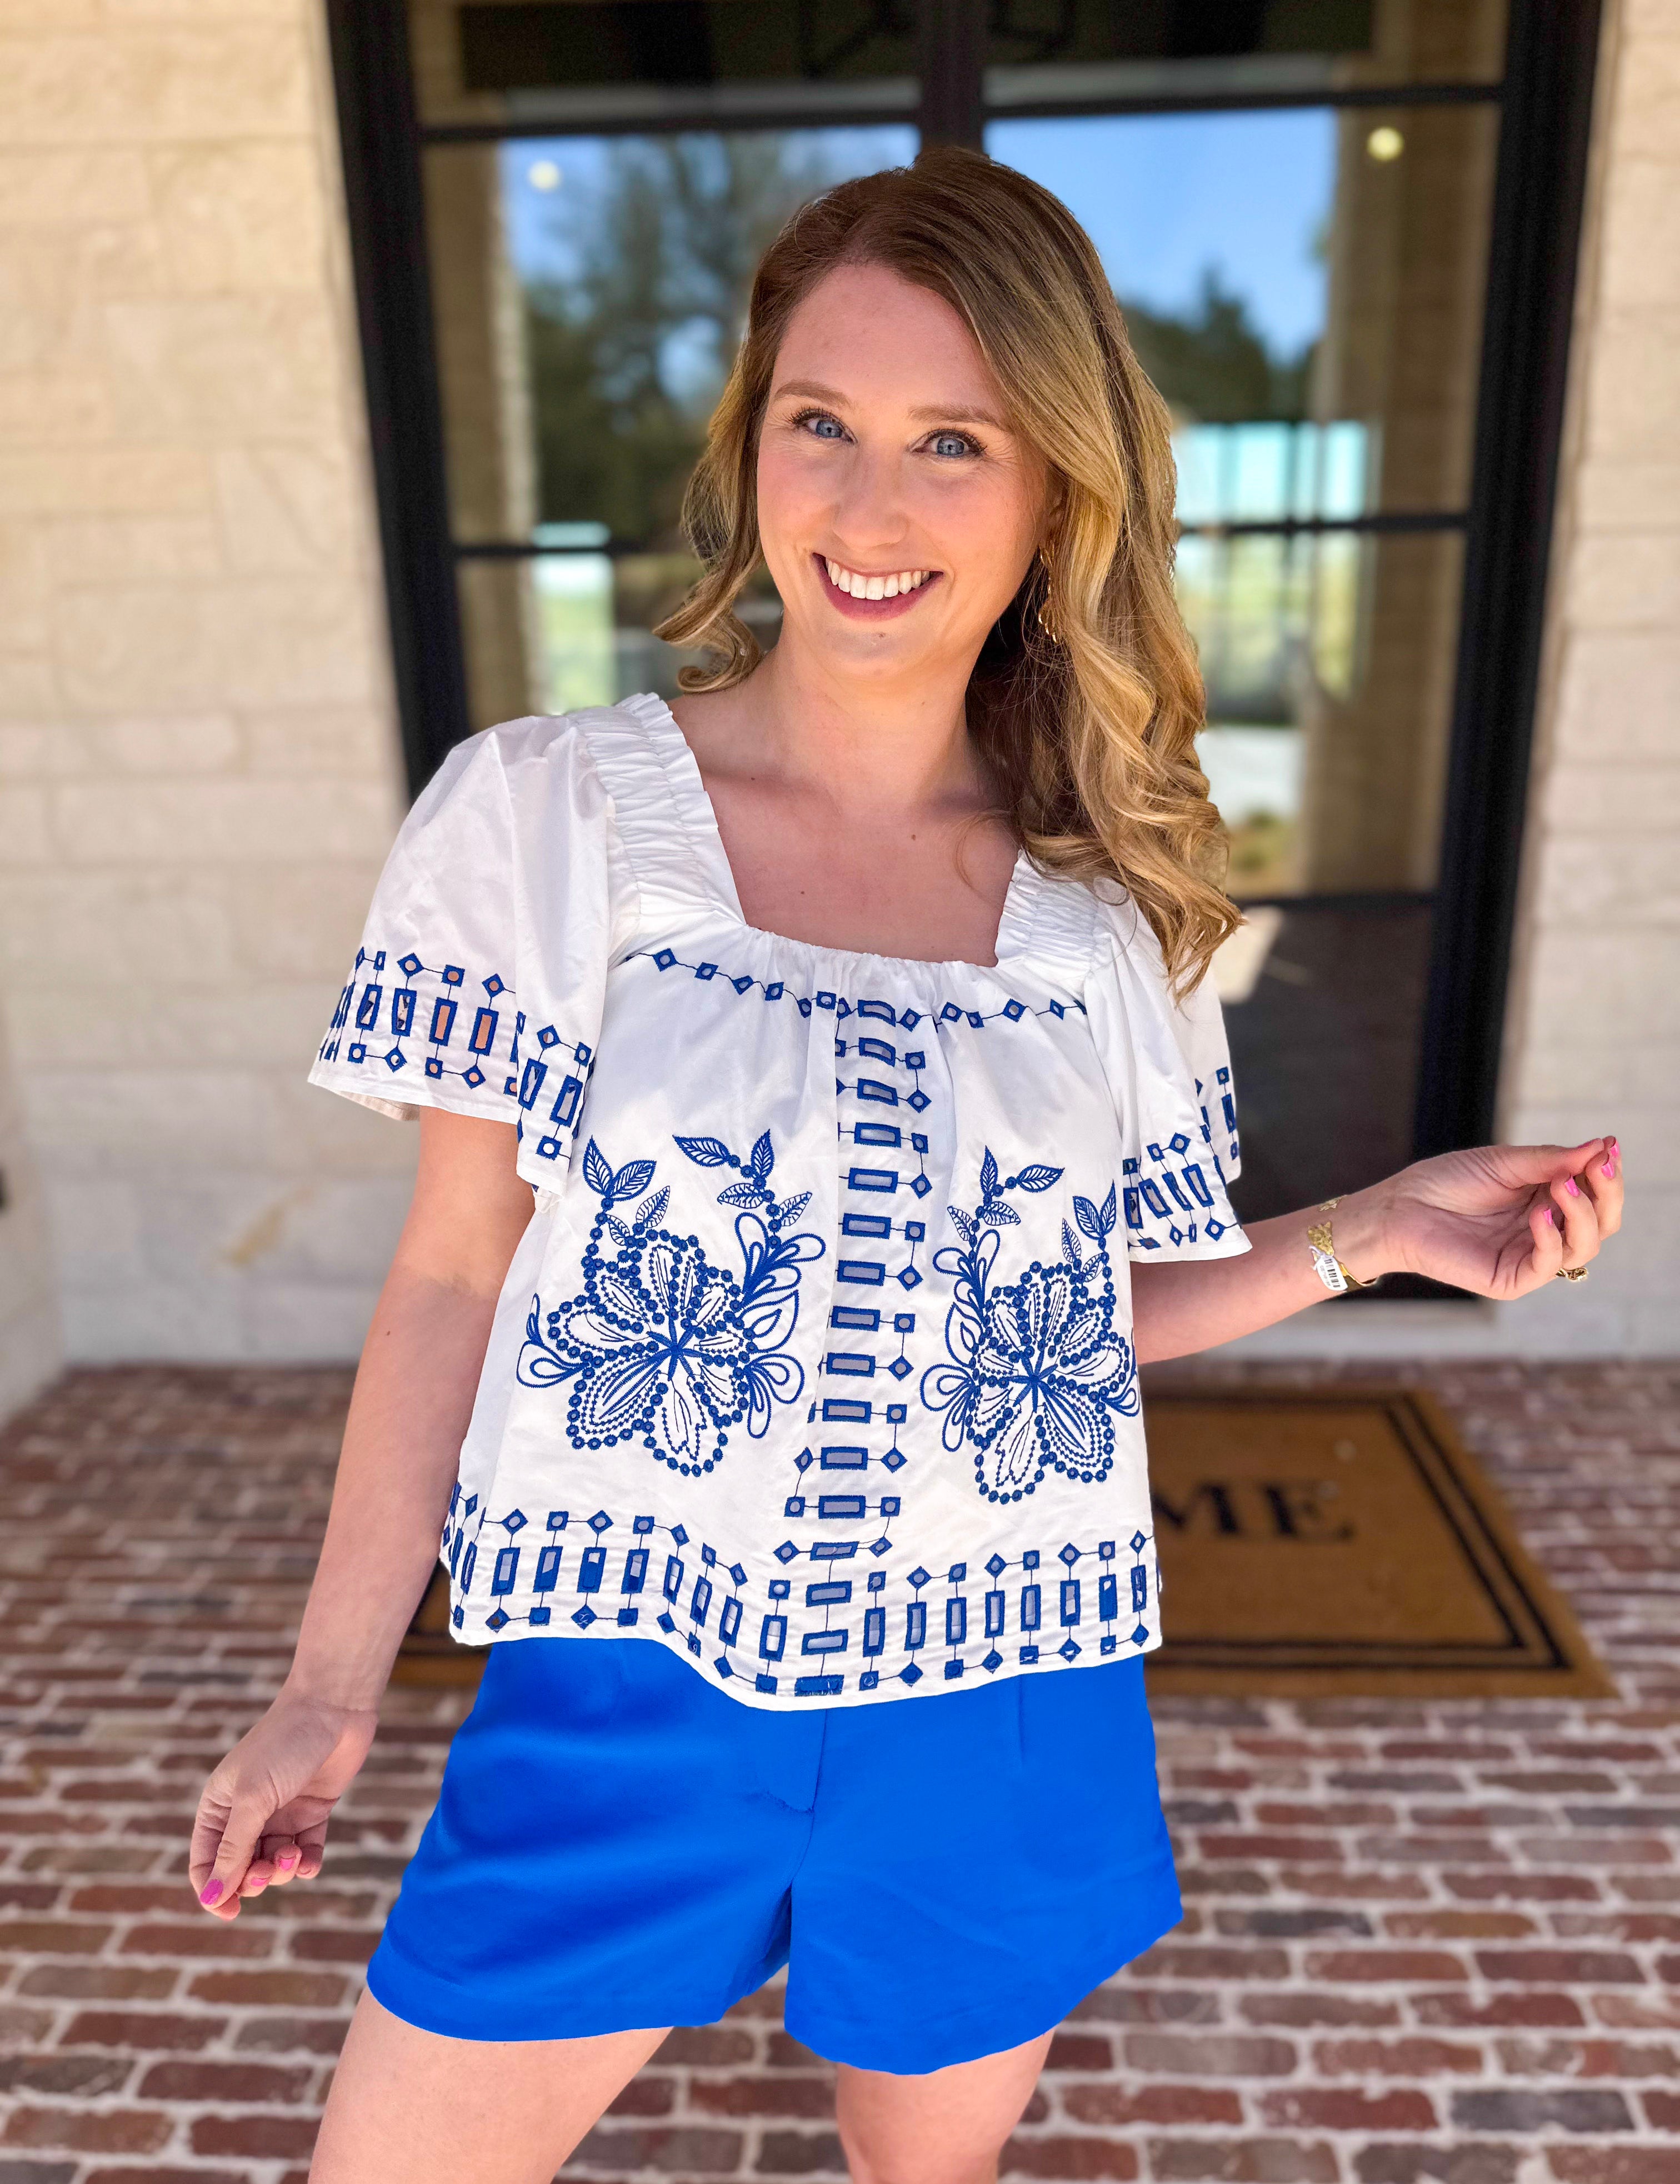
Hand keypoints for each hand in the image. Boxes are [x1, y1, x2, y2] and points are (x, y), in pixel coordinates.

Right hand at [189, 1689, 378, 1919]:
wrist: (333, 1708)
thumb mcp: (253, 1800)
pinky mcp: (311, 1811)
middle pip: (240, 1869)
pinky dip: (306, 1862)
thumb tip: (211, 1898)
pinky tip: (308, 1860)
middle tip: (268, 1868)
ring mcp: (279, 1813)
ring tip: (293, 1854)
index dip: (213, 1891)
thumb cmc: (284, 1746)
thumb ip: (233, 1850)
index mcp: (218, 1806)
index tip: (230, 1911)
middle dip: (252, 1879)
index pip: (205, 1862)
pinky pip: (304, 1851)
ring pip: (272, 1863)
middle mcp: (245, 1813)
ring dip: (281, 1869)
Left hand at [1376, 1136, 1621, 1298]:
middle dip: (1607, 1194)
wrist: (1402, 1206)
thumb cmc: (1448, 1181)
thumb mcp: (1505, 1163)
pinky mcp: (1511, 1278)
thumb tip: (1601, 1147)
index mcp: (1548, 1200)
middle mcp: (1547, 1230)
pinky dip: (1550, 1239)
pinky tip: (1539, 1215)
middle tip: (1600, 1166)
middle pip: (1601, 1223)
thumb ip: (1551, 1160)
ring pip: (1583, 1246)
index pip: (1596, 1195)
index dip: (1607, 1175)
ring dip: (1581, 1213)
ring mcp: (1531, 1256)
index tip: (1610, 1149)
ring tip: (1562, 1184)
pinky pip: (1547, 1266)